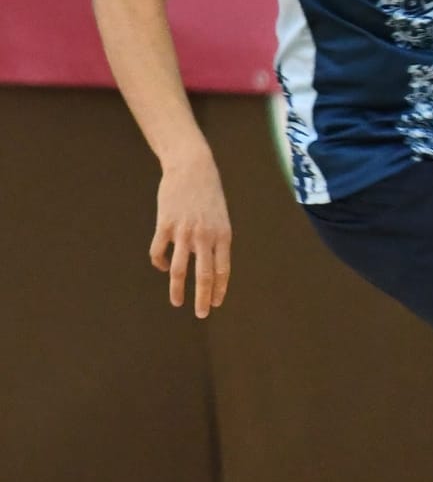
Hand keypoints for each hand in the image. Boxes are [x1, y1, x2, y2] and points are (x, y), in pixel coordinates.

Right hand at [152, 155, 231, 316]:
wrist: (192, 168)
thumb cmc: (209, 193)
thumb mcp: (222, 217)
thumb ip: (217, 239)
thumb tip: (210, 262)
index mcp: (223, 235)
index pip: (222, 270)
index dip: (218, 289)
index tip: (215, 304)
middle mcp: (205, 236)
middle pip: (203, 275)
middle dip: (202, 298)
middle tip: (201, 314)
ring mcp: (184, 232)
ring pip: (179, 269)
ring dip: (177, 289)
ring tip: (177, 302)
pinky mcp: (165, 225)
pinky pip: (159, 252)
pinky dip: (160, 263)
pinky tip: (162, 267)